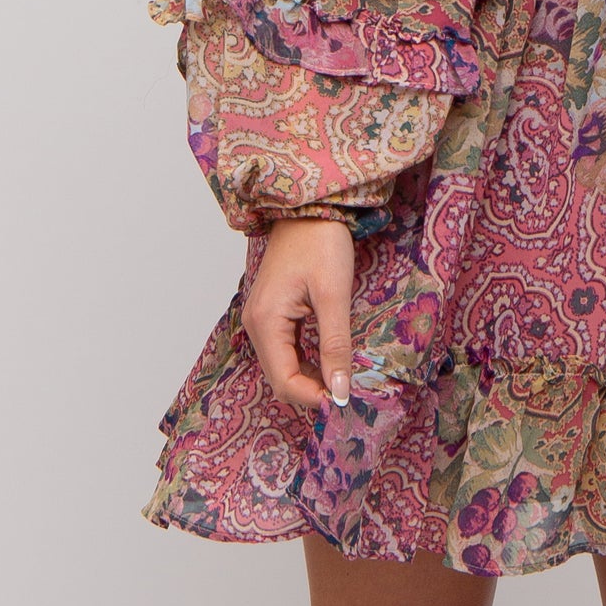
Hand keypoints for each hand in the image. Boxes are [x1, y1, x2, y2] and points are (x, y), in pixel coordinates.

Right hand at [241, 217, 355, 411]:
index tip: (345, 401)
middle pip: (281, 377)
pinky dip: (307, 361)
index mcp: (266, 322)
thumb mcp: (333, 294)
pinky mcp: (273, 311)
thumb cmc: (320, 242)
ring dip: (311, 377)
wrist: (309, 205)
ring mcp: (263, 317)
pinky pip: (286, 348)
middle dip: (312, 391)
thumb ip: (335, 344)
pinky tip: (330, 361)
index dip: (314, 397)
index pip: (284, 381)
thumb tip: (340, 389)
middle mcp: (257, 324)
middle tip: (348, 393)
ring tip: (342, 380)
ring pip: (284, 365)